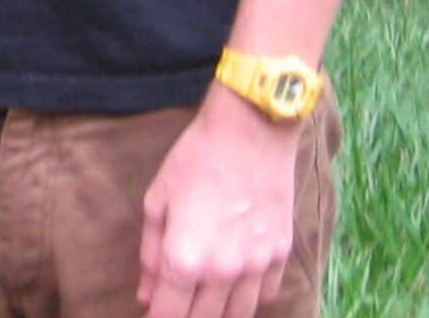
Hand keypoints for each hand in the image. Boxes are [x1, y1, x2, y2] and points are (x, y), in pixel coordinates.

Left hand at [137, 91, 298, 317]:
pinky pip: (265, 294)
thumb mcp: (159, 200)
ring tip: (204, 300)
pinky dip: (249, 296)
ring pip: (238, 315)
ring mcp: (256, 265)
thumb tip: (147, 295)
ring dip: (219, 313)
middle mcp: (223, 271)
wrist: (251, 130)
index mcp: (185, 258)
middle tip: (176, 303)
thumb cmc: (196, 158)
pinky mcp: (281, 254)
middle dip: (185, 316)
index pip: (169, 315)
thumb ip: (151, 254)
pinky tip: (235, 283)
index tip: (152, 315)